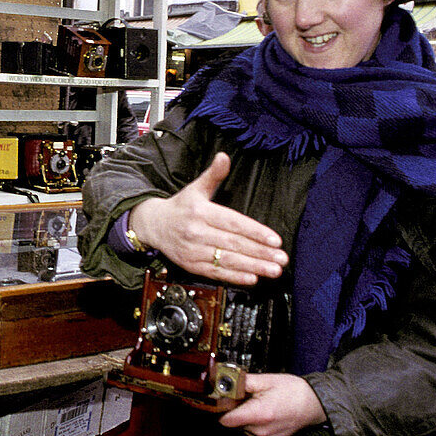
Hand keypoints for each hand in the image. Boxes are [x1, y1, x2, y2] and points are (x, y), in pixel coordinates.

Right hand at [128, 152, 287, 284]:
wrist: (153, 225)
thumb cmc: (180, 206)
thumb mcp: (196, 188)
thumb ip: (214, 174)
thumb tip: (224, 157)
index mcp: (200, 211)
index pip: (233, 222)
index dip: (255, 232)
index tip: (275, 240)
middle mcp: (196, 232)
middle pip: (233, 244)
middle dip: (260, 253)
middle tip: (282, 258)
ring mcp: (193, 250)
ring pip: (227, 260)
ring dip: (253, 267)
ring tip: (274, 270)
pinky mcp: (190, 265)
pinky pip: (215, 272)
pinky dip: (235, 277)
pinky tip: (252, 279)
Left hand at [219, 374, 326, 435]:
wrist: (314, 404)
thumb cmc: (293, 391)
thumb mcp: (266, 379)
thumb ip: (242, 381)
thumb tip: (223, 380)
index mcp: (259, 414)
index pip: (225, 419)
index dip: (221, 406)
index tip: (223, 397)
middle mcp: (260, 431)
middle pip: (232, 421)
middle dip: (234, 408)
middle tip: (245, 395)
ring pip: (240, 426)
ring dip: (243, 415)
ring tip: (257, 402)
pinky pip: (249, 432)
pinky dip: (251, 422)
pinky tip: (262, 411)